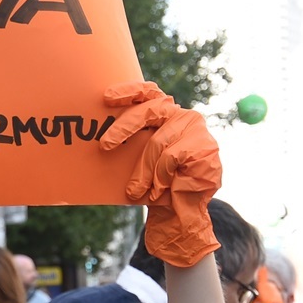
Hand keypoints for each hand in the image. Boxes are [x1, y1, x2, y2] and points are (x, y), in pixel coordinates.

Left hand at [100, 83, 222, 267]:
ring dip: (143, 170)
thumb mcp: (140, 158)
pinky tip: (160, 190)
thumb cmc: (156, 183)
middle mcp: (181, 115)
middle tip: (104, 145)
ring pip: (157, 142)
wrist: (182, 211)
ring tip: (135, 191)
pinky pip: (171, 158)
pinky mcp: (204, 146)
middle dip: (124, 126)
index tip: (106, 97)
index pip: (148, 93)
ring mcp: (194, 129)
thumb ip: (129, 142)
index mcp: (165, 113)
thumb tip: (99, 137)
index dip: (128, 91)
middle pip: (149, 110)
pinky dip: (161, 177)